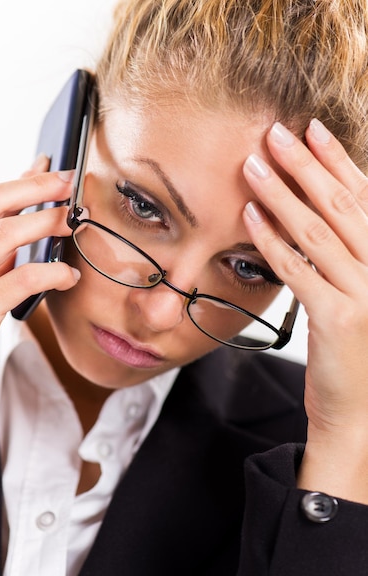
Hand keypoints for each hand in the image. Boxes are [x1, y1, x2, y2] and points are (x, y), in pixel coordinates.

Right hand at [0, 160, 79, 440]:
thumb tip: (27, 233)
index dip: (19, 180)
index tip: (50, 165)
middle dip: (34, 186)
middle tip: (71, 182)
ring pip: (1, 236)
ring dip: (44, 221)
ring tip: (74, 220)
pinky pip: (13, 284)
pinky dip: (47, 273)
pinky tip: (69, 275)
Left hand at [242, 119, 367, 501]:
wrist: (360, 412)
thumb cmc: (355, 352)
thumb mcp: (357, 294)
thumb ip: (342, 256)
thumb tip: (310, 216)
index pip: (363, 199)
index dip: (337, 162)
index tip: (312, 131)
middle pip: (341, 206)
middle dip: (306, 165)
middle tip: (275, 132)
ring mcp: (366, 292)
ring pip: (317, 231)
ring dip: (282, 194)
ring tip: (254, 164)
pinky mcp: (339, 318)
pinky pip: (298, 269)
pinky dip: (271, 240)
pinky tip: (250, 215)